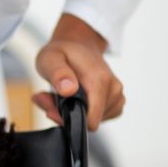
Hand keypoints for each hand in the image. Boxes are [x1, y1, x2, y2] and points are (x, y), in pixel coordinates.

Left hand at [32, 13, 124, 130]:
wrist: (79, 44)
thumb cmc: (63, 52)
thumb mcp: (50, 58)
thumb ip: (57, 74)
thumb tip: (69, 90)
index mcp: (100, 80)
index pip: (90, 120)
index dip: (68, 119)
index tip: (52, 108)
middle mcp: (114, 89)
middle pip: (89, 121)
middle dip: (67, 114)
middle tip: (51, 97)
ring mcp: (117, 97)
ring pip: (93, 121)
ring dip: (74, 112)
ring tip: (62, 95)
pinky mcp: (116, 103)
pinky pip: (98, 118)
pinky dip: (84, 112)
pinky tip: (74, 98)